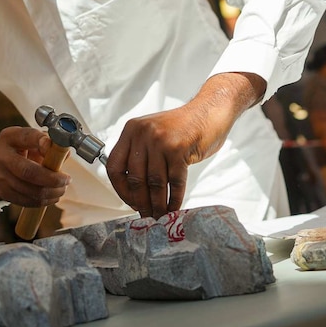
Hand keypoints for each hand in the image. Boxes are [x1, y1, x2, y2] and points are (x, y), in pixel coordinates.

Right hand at [0, 126, 70, 206]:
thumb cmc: (21, 151)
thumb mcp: (33, 142)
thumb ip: (49, 145)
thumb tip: (65, 154)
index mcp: (10, 137)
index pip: (27, 137)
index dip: (43, 143)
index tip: (60, 149)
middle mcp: (2, 156)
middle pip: (27, 171)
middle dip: (51, 178)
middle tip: (66, 180)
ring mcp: (0, 176)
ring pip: (29, 190)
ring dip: (51, 192)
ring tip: (62, 189)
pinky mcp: (3, 193)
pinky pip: (26, 201)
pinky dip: (43, 200)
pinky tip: (52, 196)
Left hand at [105, 72, 263, 219]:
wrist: (209, 111)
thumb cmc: (183, 126)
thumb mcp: (153, 133)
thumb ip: (140, 154)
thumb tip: (133, 190)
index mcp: (132, 130)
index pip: (115, 166)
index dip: (121, 189)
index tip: (129, 201)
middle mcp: (143, 133)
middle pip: (135, 178)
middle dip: (141, 201)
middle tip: (146, 214)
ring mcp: (161, 141)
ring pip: (155, 183)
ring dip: (158, 204)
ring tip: (160, 215)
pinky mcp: (179, 149)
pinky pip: (174, 182)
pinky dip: (174, 198)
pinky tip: (174, 207)